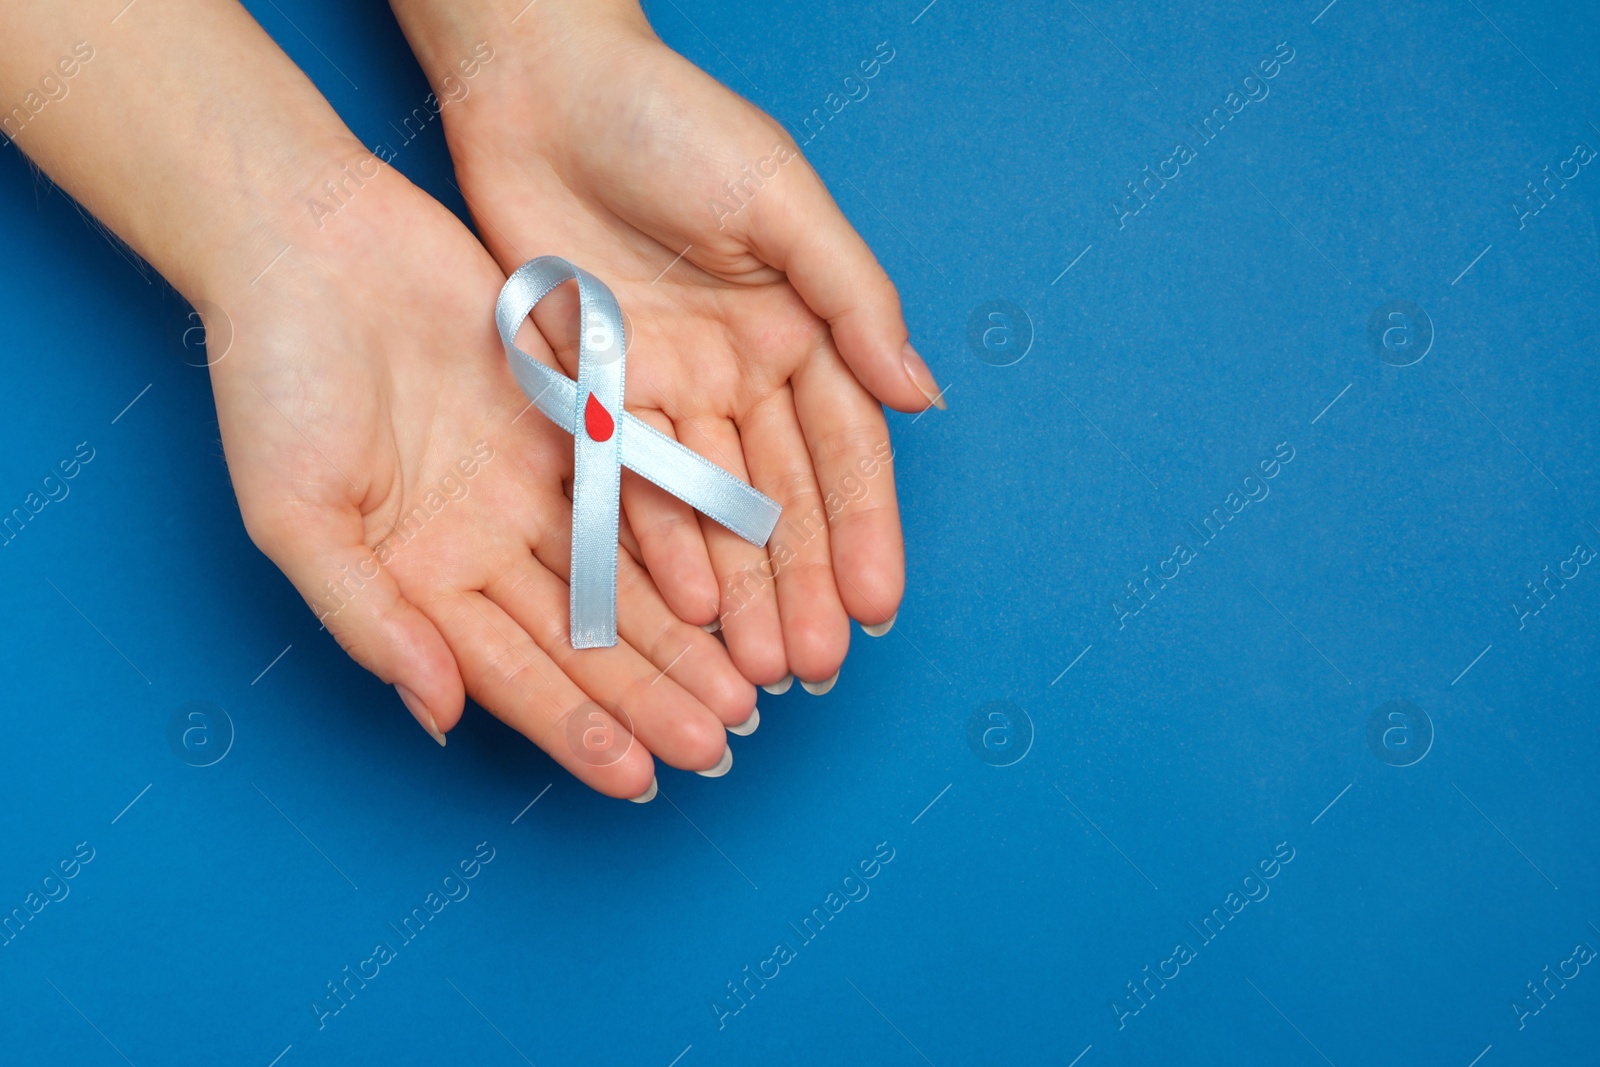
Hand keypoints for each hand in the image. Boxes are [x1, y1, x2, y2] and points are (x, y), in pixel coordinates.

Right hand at [207, 160, 755, 797]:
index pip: (512, 673)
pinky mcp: (566, 419)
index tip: (640, 778)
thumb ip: (368, 618)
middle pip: (583, 636)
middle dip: (651, 693)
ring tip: (744, 687)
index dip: (576, 728)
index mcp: (419, 582)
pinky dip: (681, 533)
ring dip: (681, 631)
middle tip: (724, 743)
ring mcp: (529, 484)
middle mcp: (484, 545)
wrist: (307, 245)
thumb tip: (439, 713)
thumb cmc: (274, 384)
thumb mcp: (297, 517)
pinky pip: (635, 486)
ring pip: (623, 572)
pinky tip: (733, 580)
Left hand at [390, 0, 941, 690]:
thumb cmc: (673, 123)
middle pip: (780, 499)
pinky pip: (627, 485)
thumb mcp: (781, 201)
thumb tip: (921, 396)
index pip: (844, 449)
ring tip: (753, 664)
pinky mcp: (592, 396)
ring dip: (737, 587)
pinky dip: (654, 544)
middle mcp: (740, 374)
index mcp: (800, 329)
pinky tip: (680, 607)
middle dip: (801, 584)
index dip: (864, 529)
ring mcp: (667, 392)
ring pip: (710, 510)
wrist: (540, 88)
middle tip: (811, 668)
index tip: (877, 606)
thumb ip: (852, 298)